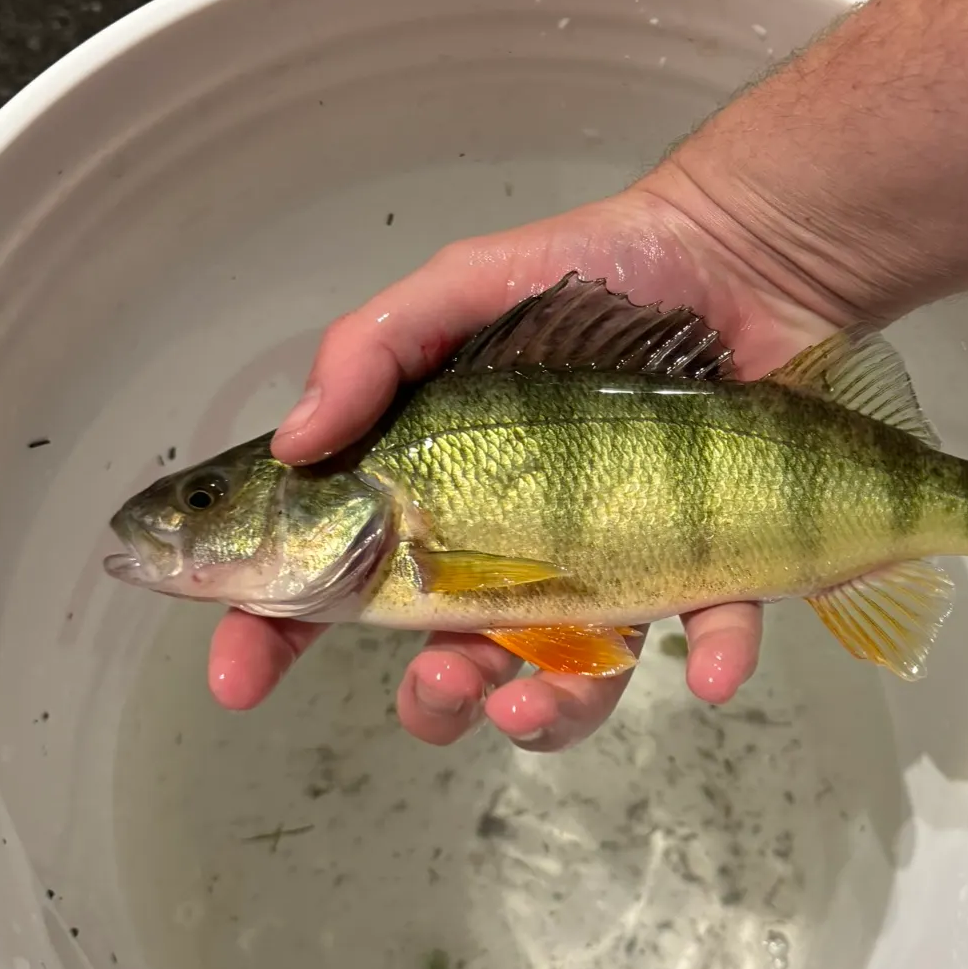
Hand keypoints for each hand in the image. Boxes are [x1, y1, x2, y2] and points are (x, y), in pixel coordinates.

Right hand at [207, 181, 837, 750]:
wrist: (730, 256)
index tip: (237, 676)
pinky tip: (711, 668)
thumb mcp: (459, 292)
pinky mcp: (704, 567)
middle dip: (438, 698)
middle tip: (443, 681)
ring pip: (570, 681)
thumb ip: (371, 354)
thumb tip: (295, 442)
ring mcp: (613, 568)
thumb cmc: (589, 273)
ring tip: (528, 697)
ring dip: (546, 711)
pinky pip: (712, 636)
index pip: (335, 582)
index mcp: (439, 500)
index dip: (274, 635)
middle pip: (457, 663)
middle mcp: (518, 552)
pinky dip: (714, 658)